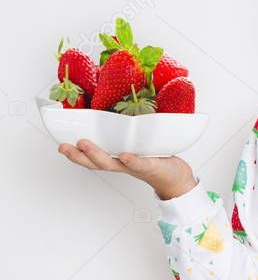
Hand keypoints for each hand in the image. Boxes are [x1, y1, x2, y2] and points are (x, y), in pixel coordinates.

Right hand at [57, 138, 196, 200]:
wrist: (177, 177)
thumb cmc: (156, 157)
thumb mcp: (137, 143)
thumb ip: (126, 130)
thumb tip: (116, 102)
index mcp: (116, 158)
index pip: (91, 157)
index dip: (74, 152)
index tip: (59, 143)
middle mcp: (121, 164)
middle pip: (96, 163)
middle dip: (78, 155)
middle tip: (65, 146)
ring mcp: (135, 166)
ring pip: (112, 164)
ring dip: (97, 155)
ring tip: (84, 145)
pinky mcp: (151, 166)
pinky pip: (140, 164)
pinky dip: (132, 161)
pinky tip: (124, 156)